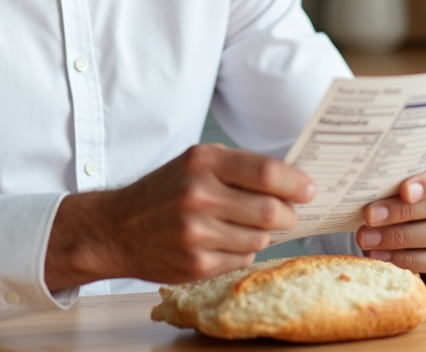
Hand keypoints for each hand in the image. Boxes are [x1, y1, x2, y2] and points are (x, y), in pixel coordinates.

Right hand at [45, 144, 314, 290]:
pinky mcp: (197, 263)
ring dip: (262, 234)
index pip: (266, 172)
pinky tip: (222, 241)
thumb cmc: (163, 192)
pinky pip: (243, 258)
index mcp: (201, 162)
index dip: (295, 183)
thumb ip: (239, 168)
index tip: (308, 190)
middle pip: (271, 210)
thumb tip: (292, 182)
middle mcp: (198, 195)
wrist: (117, 228)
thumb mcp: (194, 163)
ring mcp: (197, 232)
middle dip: (286, 213)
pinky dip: (242, 251)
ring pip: (261, 238)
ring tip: (242, 225)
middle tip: (285, 212)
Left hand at [355, 150, 425, 279]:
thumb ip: (387, 180)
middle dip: (401, 213)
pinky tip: (385, 257)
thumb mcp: (394, 181)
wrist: (414, 223)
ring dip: (400, 240)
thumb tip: (354, 189)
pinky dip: (409, 261)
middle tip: (369, 218)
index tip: (403, 191)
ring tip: (369, 241)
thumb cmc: (400, 194)